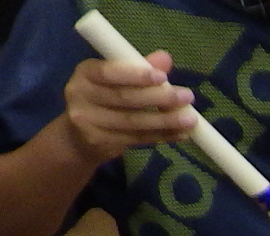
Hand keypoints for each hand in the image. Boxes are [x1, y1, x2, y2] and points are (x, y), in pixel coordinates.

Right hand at [62, 52, 195, 162]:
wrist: (79, 136)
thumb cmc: (103, 99)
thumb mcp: (117, 79)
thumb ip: (139, 68)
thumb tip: (165, 58)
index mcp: (85, 73)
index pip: (109, 72)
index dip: (136, 75)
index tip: (163, 77)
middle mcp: (80, 95)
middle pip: (124, 98)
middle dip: (159, 97)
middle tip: (188, 96)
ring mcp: (87, 121)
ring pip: (132, 122)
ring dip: (165, 121)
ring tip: (190, 119)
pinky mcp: (98, 142)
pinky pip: (136, 138)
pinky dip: (162, 136)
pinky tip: (181, 134)